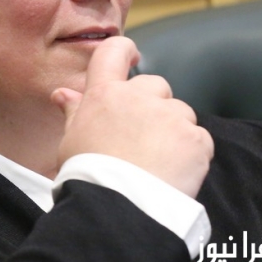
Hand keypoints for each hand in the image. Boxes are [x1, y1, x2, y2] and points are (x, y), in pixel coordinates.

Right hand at [51, 36, 213, 198]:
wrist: (121, 210)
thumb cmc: (89, 178)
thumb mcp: (72, 142)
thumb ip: (74, 113)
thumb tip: (63, 94)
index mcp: (105, 95)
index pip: (112, 52)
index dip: (124, 51)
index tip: (131, 58)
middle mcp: (139, 98)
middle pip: (156, 85)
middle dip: (153, 106)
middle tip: (141, 139)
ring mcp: (171, 116)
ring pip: (180, 113)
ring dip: (174, 131)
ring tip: (157, 163)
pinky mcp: (196, 139)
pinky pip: (199, 139)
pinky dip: (191, 154)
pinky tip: (174, 174)